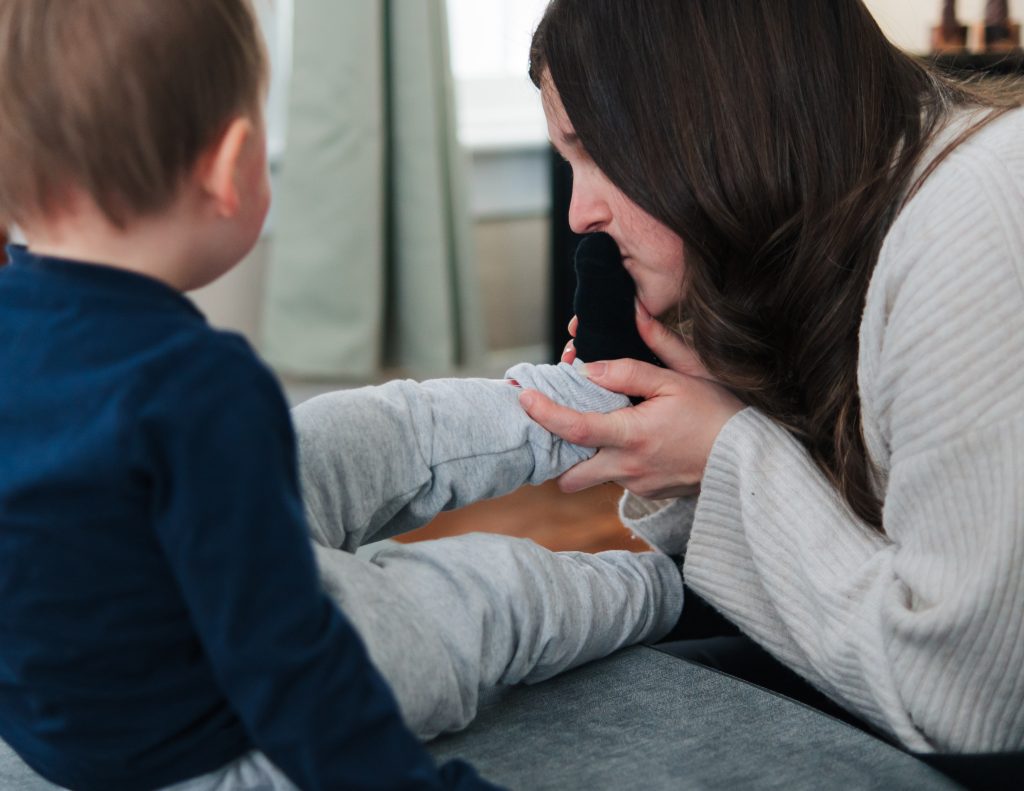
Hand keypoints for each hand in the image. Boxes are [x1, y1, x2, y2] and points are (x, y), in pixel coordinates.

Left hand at [520, 303, 743, 498]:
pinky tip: (630, 440)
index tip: (524, 397)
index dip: (545, 414)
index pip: (575, 429)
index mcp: (633, 436)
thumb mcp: (681, 378)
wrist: (751, 459)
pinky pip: (618, 479)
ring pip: (594, 477)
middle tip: (556, 428)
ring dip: (587, 458)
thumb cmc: (719, 413)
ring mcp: (639, 485)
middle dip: (556, 457)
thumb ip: (632, 368)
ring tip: (596, 427)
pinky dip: (613, 461)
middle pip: (570, 475)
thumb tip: (591, 364)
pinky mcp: (650, 493)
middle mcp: (629, 468)